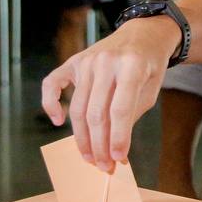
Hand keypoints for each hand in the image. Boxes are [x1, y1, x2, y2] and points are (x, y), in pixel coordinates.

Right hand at [41, 16, 179, 171]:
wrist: (143, 34)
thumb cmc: (149, 66)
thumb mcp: (150, 90)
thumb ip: (131, 117)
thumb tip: (116, 152)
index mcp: (132, 66)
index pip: (120, 110)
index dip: (118, 138)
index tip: (119, 160)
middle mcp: (106, 61)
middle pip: (96, 113)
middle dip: (100, 145)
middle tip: (105, 166)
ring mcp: (87, 60)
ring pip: (78, 107)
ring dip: (82, 138)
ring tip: (91, 157)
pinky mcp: (74, 61)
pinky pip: (52, 84)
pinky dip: (50, 104)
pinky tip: (59, 122)